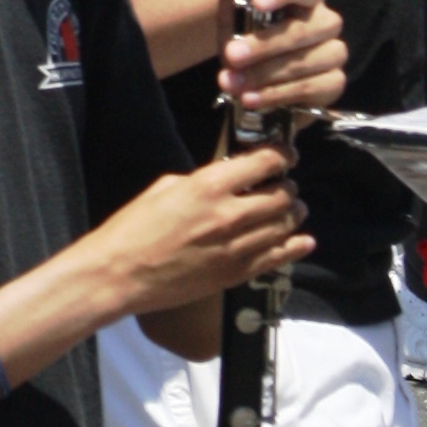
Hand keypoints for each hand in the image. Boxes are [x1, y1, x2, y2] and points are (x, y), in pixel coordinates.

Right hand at [89, 147, 307, 320]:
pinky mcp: (239, 273)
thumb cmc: (134, 226)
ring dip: (293, 213)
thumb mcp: (164, 188)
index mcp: (207, 186)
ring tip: (292, 207)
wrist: (123, 272)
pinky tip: (303, 239)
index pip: (263, 163)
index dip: (281, 154)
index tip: (285, 153)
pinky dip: (296, 246)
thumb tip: (223, 182)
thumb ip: (200, 181)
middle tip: (285, 182)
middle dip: (288, 185)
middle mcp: (230, 215)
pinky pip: (279, 257)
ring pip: (286, 226)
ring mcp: (238, 248)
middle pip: (282, 196)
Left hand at [219, 0, 347, 119]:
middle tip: (231, 54)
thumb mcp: (234, 10)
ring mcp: (334, 53)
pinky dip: (277, 95)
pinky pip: (311, 89)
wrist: (255, 77)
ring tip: (231, 82)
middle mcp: (326, 21)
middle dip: (263, 45)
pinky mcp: (335, 83)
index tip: (256, 0)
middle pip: (301, 31)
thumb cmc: (248, 34)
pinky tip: (251, 98)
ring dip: (264, 74)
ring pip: (305, 63)